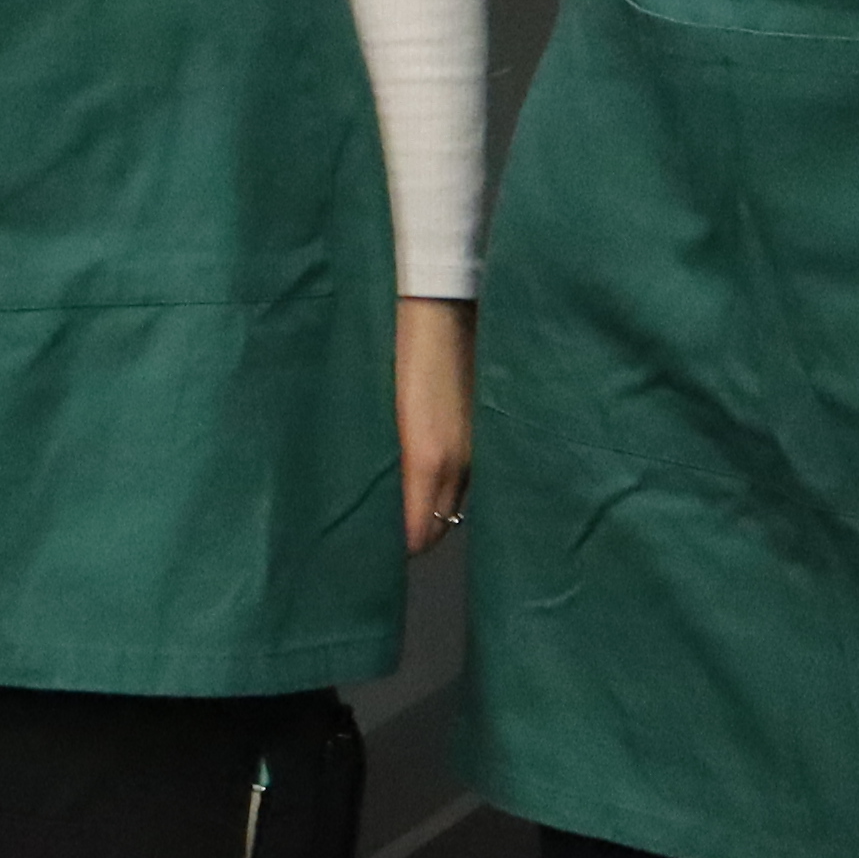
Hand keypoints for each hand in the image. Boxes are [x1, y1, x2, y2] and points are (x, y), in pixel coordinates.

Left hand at [397, 296, 471, 553]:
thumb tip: (372, 497)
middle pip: (440, 527)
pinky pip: (470, 482)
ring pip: (457, 506)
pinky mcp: (486, 434)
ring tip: (405, 512)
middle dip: (416, 536)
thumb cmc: (396, 354)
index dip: (397, 546)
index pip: (418, 532)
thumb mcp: (379, 413)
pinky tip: (431, 486)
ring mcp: (478, 450)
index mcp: (427, 460)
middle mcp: (459, 464)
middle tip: (385, 536)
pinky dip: (451, 492)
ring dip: (435, 513)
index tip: (375, 549)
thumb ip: (381, 461)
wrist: (441, 309)